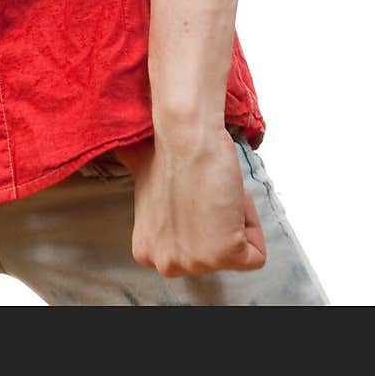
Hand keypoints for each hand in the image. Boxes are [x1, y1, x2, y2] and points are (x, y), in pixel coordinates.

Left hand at [113, 129, 266, 277]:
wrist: (185, 137)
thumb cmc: (168, 153)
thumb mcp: (146, 192)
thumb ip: (152, 215)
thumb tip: (145, 196)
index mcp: (146, 251)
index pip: (189, 251)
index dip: (198, 220)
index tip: (191, 194)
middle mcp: (166, 264)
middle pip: (211, 256)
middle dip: (216, 224)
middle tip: (206, 192)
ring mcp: (195, 263)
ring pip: (235, 253)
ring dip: (234, 220)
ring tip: (215, 191)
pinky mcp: (223, 255)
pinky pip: (255, 256)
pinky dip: (252, 225)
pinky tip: (230, 198)